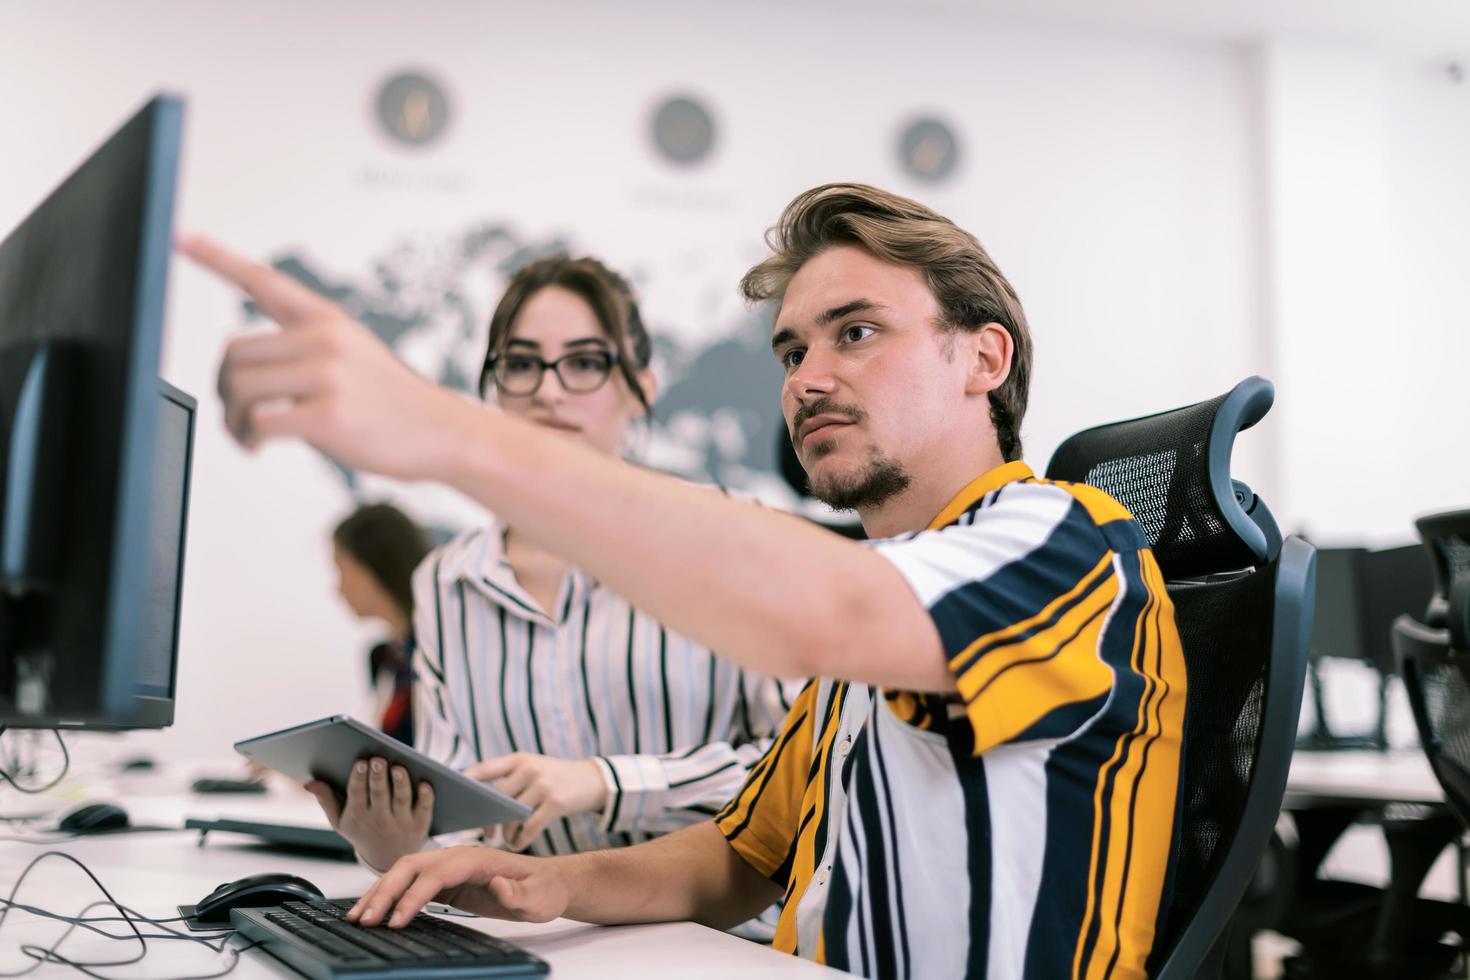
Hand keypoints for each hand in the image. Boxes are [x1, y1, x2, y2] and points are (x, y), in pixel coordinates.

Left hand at [180, 234, 475, 480]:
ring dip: (233, 418)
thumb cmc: (394, 403)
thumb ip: (306, 349)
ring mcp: (327, 376)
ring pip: (240, 388)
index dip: (216, 258)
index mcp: (328, 320)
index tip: (179, 237)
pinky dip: (248, 438)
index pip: (263, 281)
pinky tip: (259, 447)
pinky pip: (260, 422)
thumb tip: (248, 369)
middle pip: (233, 352)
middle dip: (224, 388)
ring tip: (249, 436)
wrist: (444, 433)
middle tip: (238, 413)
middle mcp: (324, 339)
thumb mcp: (356, 355)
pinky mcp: (327, 414)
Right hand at [306, 757, 433, 871]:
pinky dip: (426, 797)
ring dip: (401, 784)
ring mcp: (401, 821)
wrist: (388, 858)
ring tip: (399, 767)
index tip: (360, 762)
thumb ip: (326, 800)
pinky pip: (424, 808)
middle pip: (379, 794)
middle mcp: (379, 819)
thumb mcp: (340, 821)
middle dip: (378, 777)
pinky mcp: (420, 823)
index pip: (357, 794)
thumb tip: (310, 782)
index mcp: (358, 815)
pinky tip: (426, 783)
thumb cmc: (362, 831)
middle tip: (378, 759)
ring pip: (401, 799)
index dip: (359, 778)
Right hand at [347, 845, 569, 928]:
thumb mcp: (538, 898)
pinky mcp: (448, 880)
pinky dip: (391, 894)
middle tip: (364, 921)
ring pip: (406, 872)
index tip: (396, 920)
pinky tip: (377, 910)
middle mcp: (459, 857)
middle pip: (412, 867)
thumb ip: (518, 893)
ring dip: (381, 891)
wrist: (551, 883)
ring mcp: (450, 866)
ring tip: (358, 916)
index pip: (436, 874)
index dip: (413, 896)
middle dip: (385, 892)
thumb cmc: (544, 890)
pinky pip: (412, 883)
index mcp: (477, 858)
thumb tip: (498, 885)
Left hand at [465, 754, 608, 851]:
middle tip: (485, 832)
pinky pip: (529, 829)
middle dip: (487, 818)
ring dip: (505, 832)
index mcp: (518, 759)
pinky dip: (520, 840)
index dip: (464, 785)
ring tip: (506, 838)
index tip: (454, 800)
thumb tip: (475, 799)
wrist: (594, 780)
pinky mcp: (556, 804)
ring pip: (511, 816)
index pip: (482, 769)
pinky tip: (518, 844)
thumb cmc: (555, 777)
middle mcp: (529, 769)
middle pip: (495, 798)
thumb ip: (508, 777)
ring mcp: (543, 786)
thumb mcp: (533, 766)